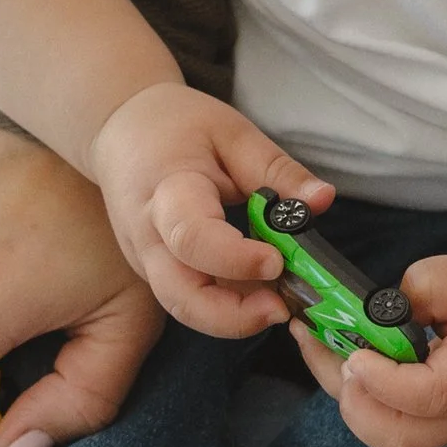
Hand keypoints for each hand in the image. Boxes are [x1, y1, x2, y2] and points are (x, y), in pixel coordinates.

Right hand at [91, 83, 332, 335]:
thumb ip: (278, 171)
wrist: (123, 132)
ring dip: (235, 318)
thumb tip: (323, 200)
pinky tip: (263, 294)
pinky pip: (192, 299)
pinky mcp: (157, 272)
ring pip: (186, 308)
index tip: (277, 262)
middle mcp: (148, 237)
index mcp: (166, 192)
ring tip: (281, 304)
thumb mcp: (234, 134)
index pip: (193, 238)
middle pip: (181, 296)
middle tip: (283, 309)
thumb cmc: (178, 128)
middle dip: (234, 316)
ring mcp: (148, 261)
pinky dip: (229, 307)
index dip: (235, 260)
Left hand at [286, 251, 446, 446]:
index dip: (386, 381)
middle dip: (355, 401)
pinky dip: (355, 400)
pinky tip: (335, 357)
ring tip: (318, 345)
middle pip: (401, 438)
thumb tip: (378, 313)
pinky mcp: (435, 431)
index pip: (433, 396)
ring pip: (387, 440)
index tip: (359, 352)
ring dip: (347, 398)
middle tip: (335, 352)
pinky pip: (387, 429)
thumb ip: (430, 286)